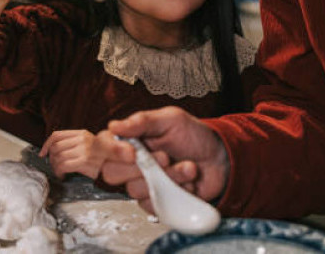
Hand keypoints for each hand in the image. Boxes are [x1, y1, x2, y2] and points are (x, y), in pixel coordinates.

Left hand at [40, 130, 104, 179]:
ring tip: (59, 171)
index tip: (43, 152)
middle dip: (52, 159)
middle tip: (55, 166)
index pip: (57, 135)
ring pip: (58, 157)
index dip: (46, 144)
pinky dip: (59, 172)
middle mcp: (83, 139)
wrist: (119, 167)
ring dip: (55, 167)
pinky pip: (63, 165)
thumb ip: (75, 143)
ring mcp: (84, 150)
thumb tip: (55, 148)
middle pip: (55, 147)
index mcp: (82, 133)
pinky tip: (62, 175)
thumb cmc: (103, 159)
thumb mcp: (90, 145)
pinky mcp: (84, 161)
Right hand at [98, 106, 228, 213]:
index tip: (132, 152)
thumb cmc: (194, 136)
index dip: (112, 152)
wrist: (220, 159)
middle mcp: (131, 163)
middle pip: (113, 173)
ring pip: (136, 190)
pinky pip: (152, 205)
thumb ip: (142, 121)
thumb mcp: (170, 119)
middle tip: (166, 157)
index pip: (104, 148)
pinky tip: (188, 183)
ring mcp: (143, 184)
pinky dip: (173, 194)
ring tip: (188, 167)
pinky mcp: (157, 201)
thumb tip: (114, 126)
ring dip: (166, 178)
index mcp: (130, 141)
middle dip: (142, 167)